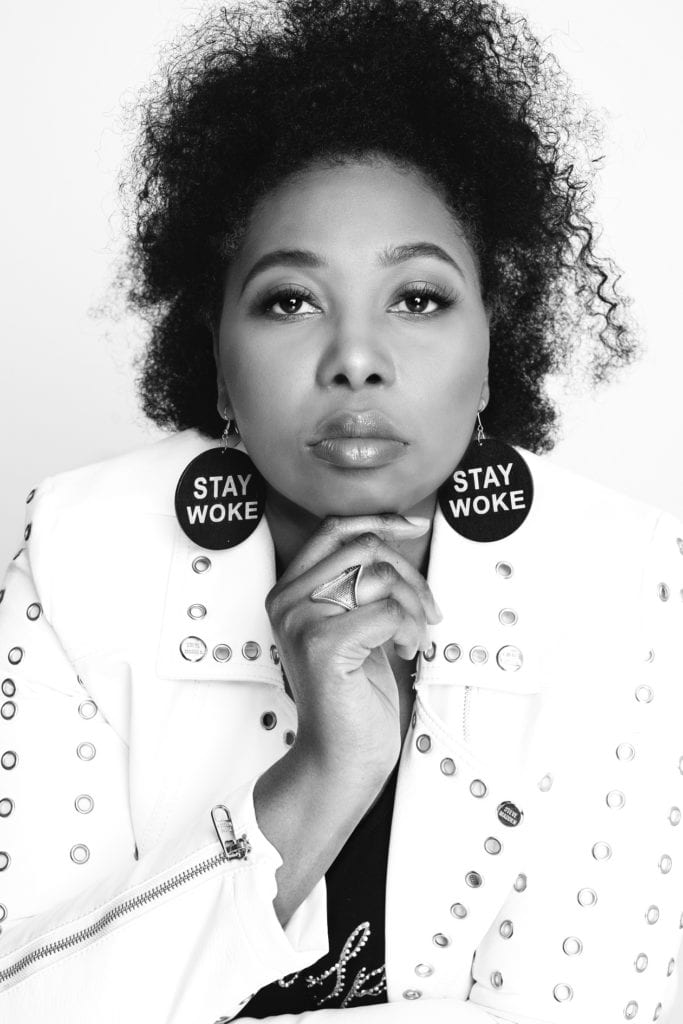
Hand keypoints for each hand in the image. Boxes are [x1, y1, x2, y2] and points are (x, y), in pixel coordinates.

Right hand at [265, 514, 441, 782]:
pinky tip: (405, 651)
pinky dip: (411, 630)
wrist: (339, 758)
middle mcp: (287, 600)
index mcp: (290, 590)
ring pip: (380, 576)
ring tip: (412, 636)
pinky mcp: (323, 643)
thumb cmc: (351, 696)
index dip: (380, 521)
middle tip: (425, 609)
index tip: (414, 526)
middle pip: (363, 546)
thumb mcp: (355, 625)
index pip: (334, 529)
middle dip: (409, 574)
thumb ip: (362, 585)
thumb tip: (397, 538)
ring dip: (414, 606)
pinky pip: (389, 610)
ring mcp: (301, 620)